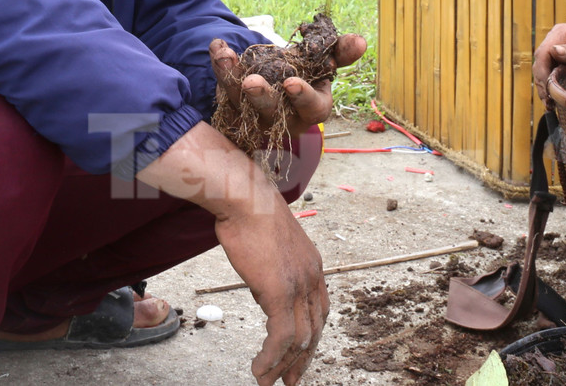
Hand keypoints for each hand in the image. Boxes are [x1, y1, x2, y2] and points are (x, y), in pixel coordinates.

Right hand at [137, 126, 326, 385]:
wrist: (245, 199)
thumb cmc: (250, 216)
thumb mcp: (269, 248)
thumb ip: (273, 271)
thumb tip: (264, 292)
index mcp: (313, 266)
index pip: (320, 311)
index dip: (311, 337)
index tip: (299, 356)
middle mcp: (312, 277)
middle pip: (314, 329)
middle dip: (301, 359)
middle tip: (289, 381)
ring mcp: (299, 285)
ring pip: (300, 338)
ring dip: (283, 365)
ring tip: (267, 381)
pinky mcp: (280, 291)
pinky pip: (281, 336)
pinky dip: (271, 357)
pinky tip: (259, 368)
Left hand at [211, 33, 366, 134]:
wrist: (278, 80)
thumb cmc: (307, 73)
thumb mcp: (323, 62)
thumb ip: (340, 52)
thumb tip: (360, 41)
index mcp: (311, 109)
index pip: (311, 110)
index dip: (302, 97)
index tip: (291, 83)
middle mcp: (282, 119)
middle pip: (270, 112)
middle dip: (261, 96)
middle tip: (251, 82)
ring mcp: (254, 117)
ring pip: (240, 102)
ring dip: (231, 77)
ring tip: (225, 54)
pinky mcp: (232, 109)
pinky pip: (222, 90)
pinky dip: (221, 67)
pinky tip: (219, 47)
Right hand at [531, 5, 565, 103]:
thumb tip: (554, 51)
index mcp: (559, 33)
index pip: (542, 53)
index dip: (542, 73)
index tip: (548, 90)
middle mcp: (555, 40)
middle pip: (541, 62)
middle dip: (542, 83)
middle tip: (548, 102)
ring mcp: (558, 49)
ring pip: (544, 69)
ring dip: (545, 86)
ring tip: (549, 104)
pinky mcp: (562, 58)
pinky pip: (552, 71)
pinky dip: (551, 85)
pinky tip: (554, 98)